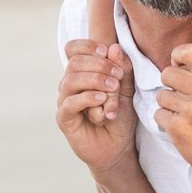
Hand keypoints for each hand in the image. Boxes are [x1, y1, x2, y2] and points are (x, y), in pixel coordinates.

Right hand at [57, 40, 136, 172]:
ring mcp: (65, 101)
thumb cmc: (120, 115)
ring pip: (70, 80)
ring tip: (113, 89)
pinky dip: (87, 98)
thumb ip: (122, 68)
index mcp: (82, 72)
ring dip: (95, 81)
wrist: (118, 146)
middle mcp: (69, 84)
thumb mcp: (127, 88)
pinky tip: (102, 101)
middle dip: (99, 65)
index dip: (88, 46)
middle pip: (74, 62)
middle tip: (118, 76)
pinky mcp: (64, 119)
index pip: (73, 49)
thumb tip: (114, 48)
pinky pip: (70, 103)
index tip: (107, 52)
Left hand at [155, 44, 191, 184]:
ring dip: (170, 106)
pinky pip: (158, 115)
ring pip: (161, 96)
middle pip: (167, 74)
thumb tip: (176, 63)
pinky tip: (184, 127)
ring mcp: (191, 110)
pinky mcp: (178, 128)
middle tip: (184, 98)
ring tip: (187, 115)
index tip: (180, 68)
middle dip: (171, 85)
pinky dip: (167, 122)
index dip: (177, 59)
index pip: (185, 51)